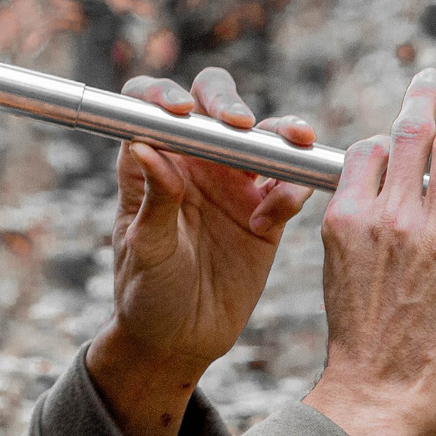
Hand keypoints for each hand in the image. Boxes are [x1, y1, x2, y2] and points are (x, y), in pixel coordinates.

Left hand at [85, 68, 317, 435]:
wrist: (181, 341)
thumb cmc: (147, 293)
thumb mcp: (145, 249)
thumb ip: (153, 200)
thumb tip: (143, 146)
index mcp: (152, 164)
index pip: (149, 109)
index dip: (161, 95)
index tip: (178, 110)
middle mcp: (194, 163)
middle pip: (213, 105)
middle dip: (226, 100)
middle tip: (238, 122)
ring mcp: (234, 184)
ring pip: (262, 137)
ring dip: (280, 130)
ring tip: (292, 141)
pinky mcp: (266, 212)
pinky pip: (289, 185)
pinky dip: (292, 188)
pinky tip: (272, 218)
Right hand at [302, 69, 435, 435]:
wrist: (379, 394)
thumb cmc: (360, 343)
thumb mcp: (342, 274)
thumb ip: (362, 231)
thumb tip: (382, 205)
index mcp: (349, 220)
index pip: (368, 152)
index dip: (384, 139)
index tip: (398, 137)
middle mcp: (391, 218)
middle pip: (409, 136)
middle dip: (425, 97)